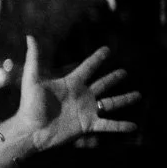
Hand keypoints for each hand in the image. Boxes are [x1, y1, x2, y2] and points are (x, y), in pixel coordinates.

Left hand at [13, 35, 140, 152]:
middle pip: (102, 84)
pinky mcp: (88, 125)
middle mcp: (81, 95)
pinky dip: (121, 125)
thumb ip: (34, 58)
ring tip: (138, 95)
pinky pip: (109, 125)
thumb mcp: (32, 80)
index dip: (97, 58)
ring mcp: (86, 110)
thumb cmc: (29, 105)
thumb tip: (29, 36)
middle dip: (112, 78)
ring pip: (110, 103)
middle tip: (124, 72)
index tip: (107, 49)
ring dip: (124, 99)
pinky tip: (134, 126)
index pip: (87, 67)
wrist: (31, 130)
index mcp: (70, 83)